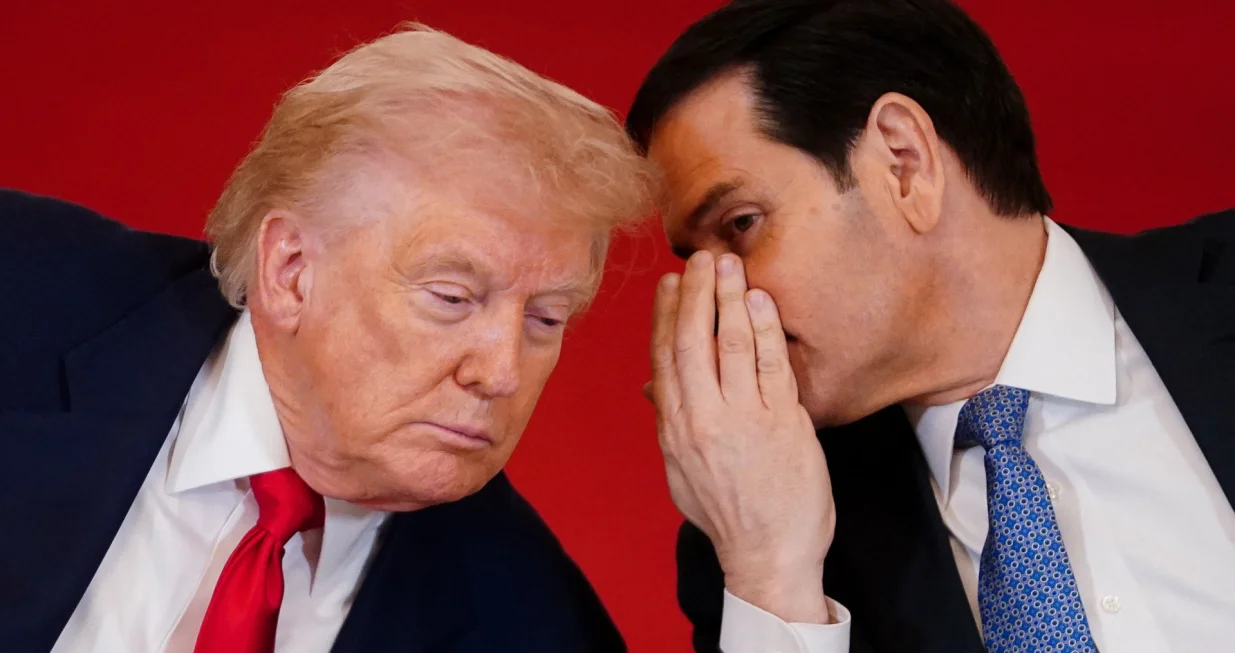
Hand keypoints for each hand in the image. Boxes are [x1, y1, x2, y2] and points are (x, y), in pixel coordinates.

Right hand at [649, 250, 835, 623]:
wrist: (768, 556)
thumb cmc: (728, 515)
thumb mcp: (682, 472)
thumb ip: (669, 424)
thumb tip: (655, 387)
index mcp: (675, 429)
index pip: (665, 358)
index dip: (666, 316)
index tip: (670, 284)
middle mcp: (703, 419)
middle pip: (693, 342)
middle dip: (696, 294)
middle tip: (701, 258)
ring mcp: (743, 419)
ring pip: (730, 345)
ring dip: (729, 299)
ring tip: (729, 265)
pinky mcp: (782, 422)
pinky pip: (770, 364)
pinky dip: (764, 328)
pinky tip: (760, 300)